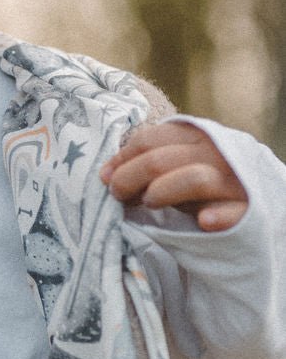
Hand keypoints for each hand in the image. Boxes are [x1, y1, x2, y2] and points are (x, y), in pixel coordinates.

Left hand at [100, 121, 248, 231]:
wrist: (254, 207)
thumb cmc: (203, 188)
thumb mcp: (177, 167)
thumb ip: (148, 163)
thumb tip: (105, 174)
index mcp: (197, 137)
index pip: (150, 140)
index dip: (122, 159)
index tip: (105, 178)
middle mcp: (216, 154)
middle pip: (161, 160)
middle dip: (129, 177)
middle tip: (117, 195)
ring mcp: (234, 183)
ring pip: (193, 179)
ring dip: (162, 192)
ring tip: (150, 203)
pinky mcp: (247, 211)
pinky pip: (233, 212)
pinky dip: (218, 215)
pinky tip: (204, 221)